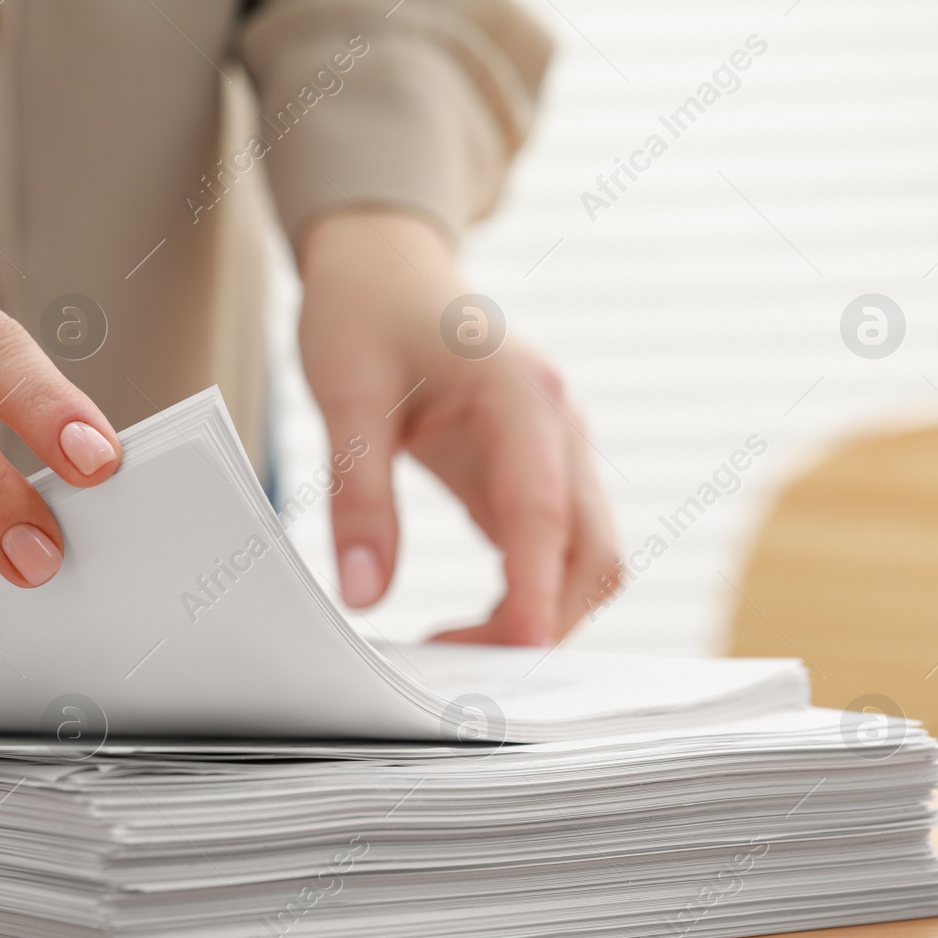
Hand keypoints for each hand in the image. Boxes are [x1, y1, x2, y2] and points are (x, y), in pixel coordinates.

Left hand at [297, 209, 619, 645]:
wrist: (387, 269)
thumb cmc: (366, 315)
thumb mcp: (344, 397)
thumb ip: (358, 495)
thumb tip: (365, 594)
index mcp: (521, 395)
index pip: (542, 509)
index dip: (535, 589)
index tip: (517, 654)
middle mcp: (559, 427)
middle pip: (592, 550)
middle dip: (544, 619)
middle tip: (456, 668)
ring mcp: (558, 453)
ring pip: (587, 558)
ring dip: (541, 614)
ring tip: (457, 653)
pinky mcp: (539, 476)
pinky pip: (555, 551)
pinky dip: (528, 597)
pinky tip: (472, 627)